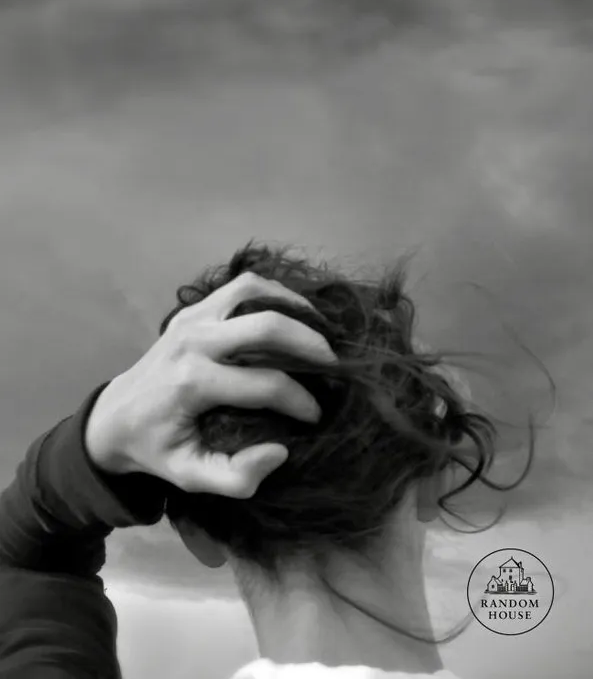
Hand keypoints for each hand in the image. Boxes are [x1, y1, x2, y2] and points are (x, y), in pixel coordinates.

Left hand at [85, 272, 335, 497]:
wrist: (113, 417)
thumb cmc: (156, 448)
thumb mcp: (190, 476)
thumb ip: (236, 477)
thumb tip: (280, 451)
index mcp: (192, 383)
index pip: (266, 384)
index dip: (301, 402)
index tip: (316, 417)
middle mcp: (193, 341)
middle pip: (265, 326)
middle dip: (310, 344)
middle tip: (335, 365)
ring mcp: (191, 317)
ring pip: (253, 291)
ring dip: (293, 306)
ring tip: (320, 330)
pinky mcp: (192, 309)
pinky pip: (240, 286)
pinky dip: (273, 293)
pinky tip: (292, 314)